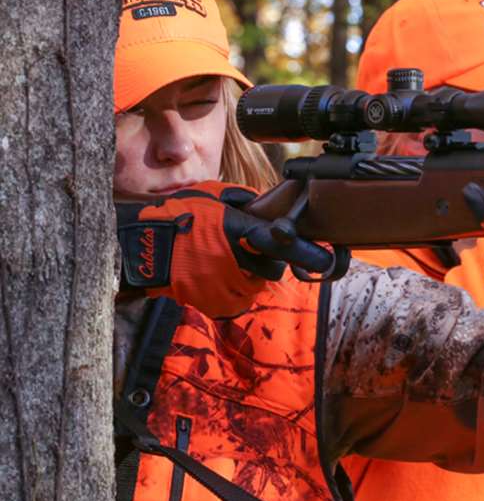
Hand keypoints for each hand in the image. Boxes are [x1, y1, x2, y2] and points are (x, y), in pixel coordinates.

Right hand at [116, 181, 331, 317]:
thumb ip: (244, 203)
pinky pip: (236, 302)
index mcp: (241, 230)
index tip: (327, 261)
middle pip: (273, 270)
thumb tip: (266, 206)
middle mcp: (238, 259)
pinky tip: (212, 278)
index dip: (307, 253)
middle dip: (266, 264)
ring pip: (256, 287)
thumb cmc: (176, 216)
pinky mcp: (214, 303)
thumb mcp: (213, 197)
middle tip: (245, 253)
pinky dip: (230, 293)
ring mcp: (226, 284)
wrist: (139, 246)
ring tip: (221, 264)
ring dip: (247, 278)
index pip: (283, 243)